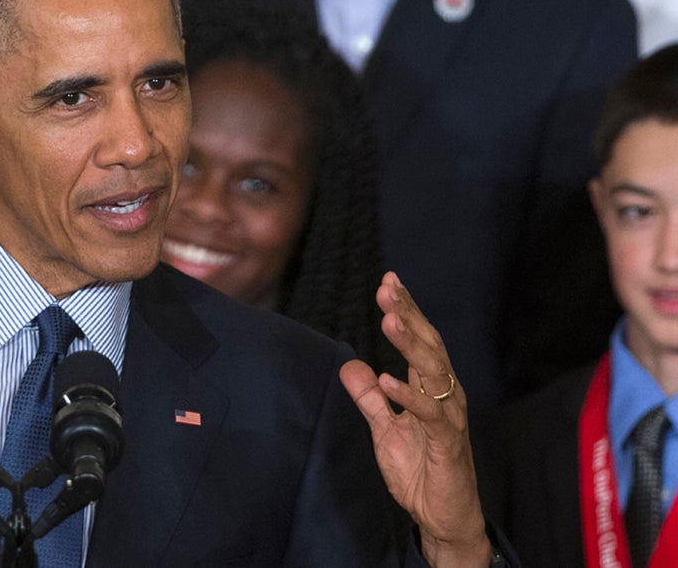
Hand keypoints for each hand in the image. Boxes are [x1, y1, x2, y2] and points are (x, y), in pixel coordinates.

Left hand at [339, 272, 490, 567]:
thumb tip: (351, 365)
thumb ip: (370, 398)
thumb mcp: (385, 430)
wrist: (443, 518)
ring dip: (410, 344)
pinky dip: (408, 396)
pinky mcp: (447, 444)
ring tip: (388, 319)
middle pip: (429, 346)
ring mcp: (449, 418)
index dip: (407, 311)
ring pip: (433, 372)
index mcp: (431, 389)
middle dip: (408, 314)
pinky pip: (429, 415)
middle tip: (388, 287)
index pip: (420, 341)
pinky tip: (386, 379)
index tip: (389, 282)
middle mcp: (445, 397)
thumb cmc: (421, 471)